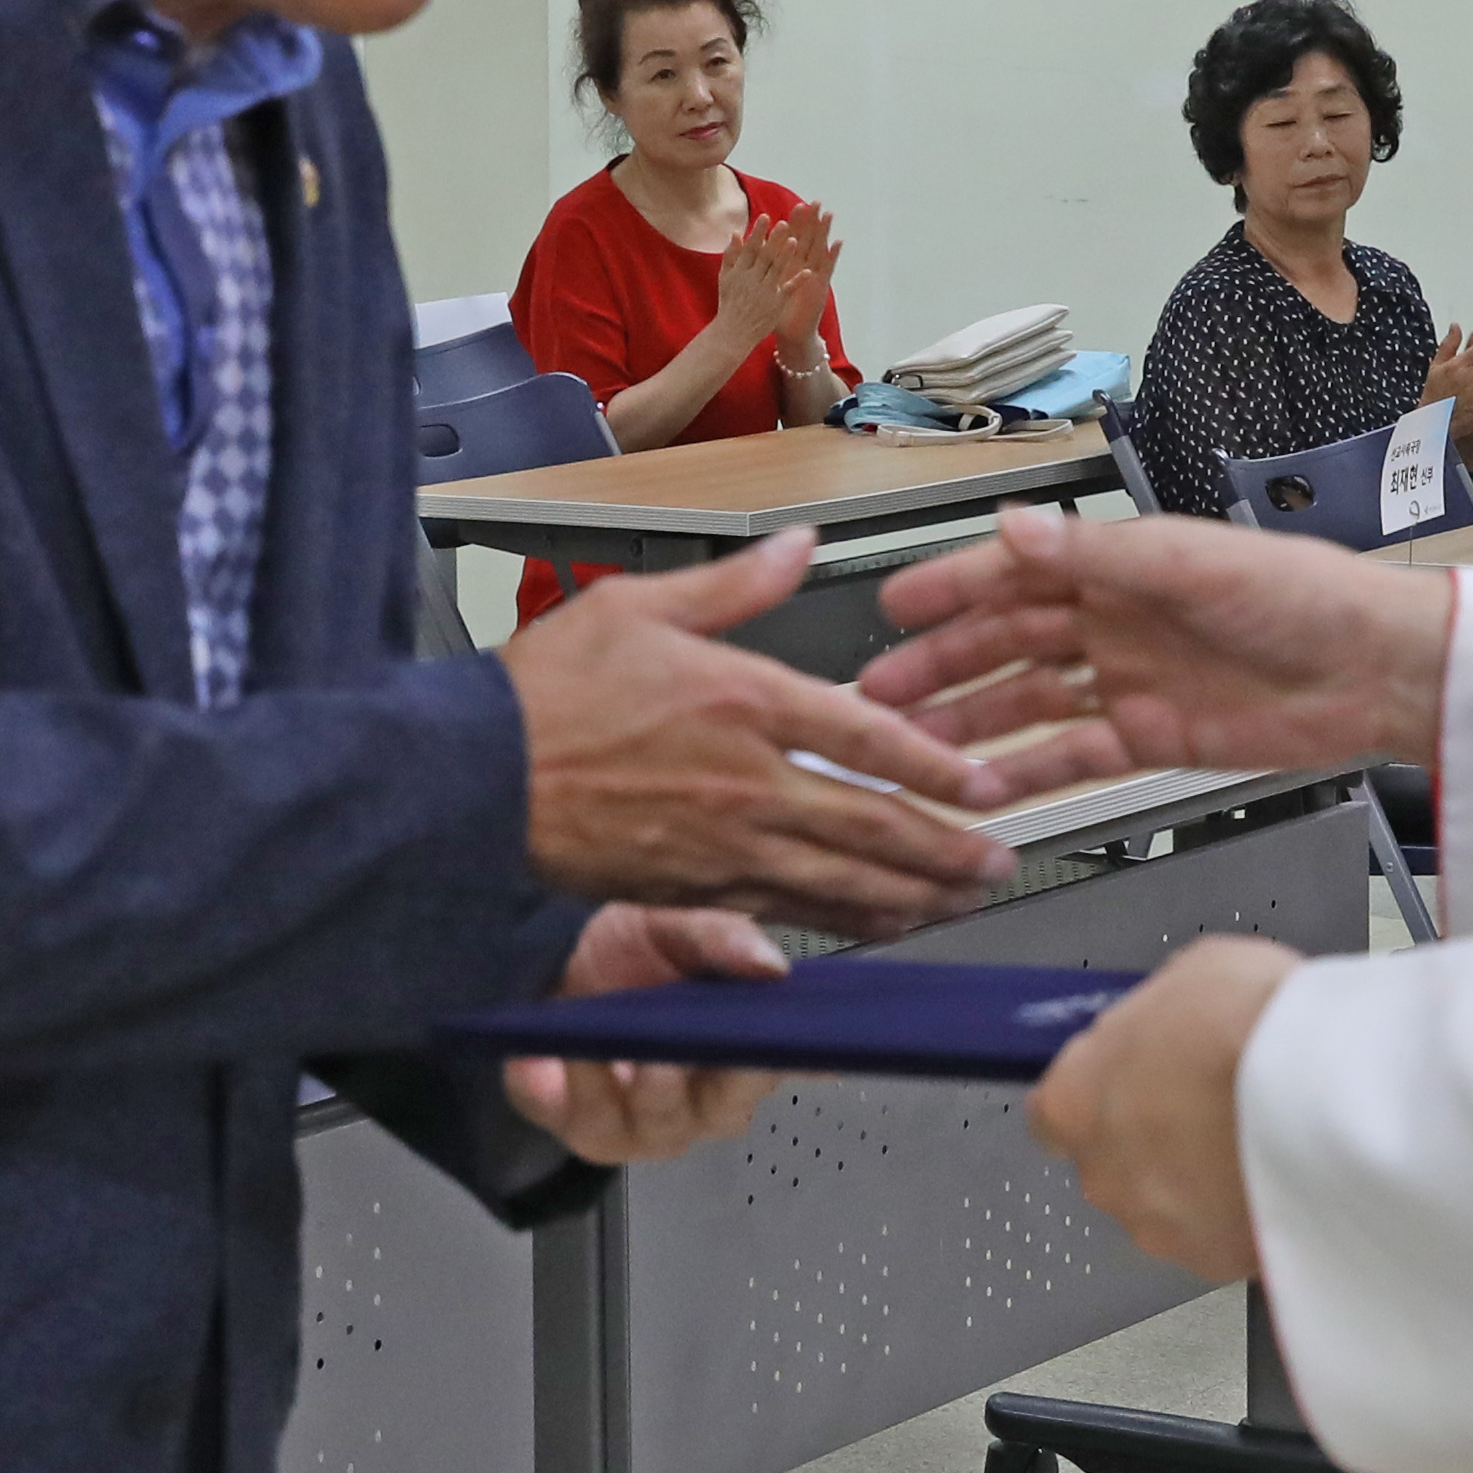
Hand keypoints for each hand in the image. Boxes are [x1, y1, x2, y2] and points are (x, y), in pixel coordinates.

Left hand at [502, 899, 792, 1165]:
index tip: (807, 1043)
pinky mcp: (586, 1130)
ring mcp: (643, 1126)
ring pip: (662, 1122)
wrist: (543, 968)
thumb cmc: (621, 956)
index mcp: (736, 1056)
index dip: (804, 1061)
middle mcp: (698, 1103)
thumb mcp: (674, 928)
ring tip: (653, 1055)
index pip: (784, 1067)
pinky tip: (584, 1051)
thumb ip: (720, 940)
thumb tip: (771, 966)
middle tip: (727, 1049)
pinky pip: (593, 1116)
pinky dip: (590, 1081)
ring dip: (658, 1087)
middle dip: (729, 1081)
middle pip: (728, 1107)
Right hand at [504, 532, 1013, 938]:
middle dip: (945, 849)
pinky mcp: (691, 890)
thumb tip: (800, 546)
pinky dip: (842, 922)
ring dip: (910, 895)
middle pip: (872, 826)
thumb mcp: (638, 606)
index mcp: (743, 701)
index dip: (935, 767)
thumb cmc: (543, 694)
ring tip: (959, 901)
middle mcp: (747, 783)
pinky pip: (787, 913)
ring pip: (841, 882)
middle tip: (998, 861)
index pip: (866, 739)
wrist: (473, 780)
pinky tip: (875, 925)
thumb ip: (736, 585)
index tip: (982, 784)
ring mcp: (722, 847)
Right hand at [712, 204, 836, 354]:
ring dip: (785, 256)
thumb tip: (735, 233)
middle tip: (785, 223)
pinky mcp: (775, 304)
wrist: (733, 332)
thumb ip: (731, 255)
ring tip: (795, 241)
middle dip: (774, 240)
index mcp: (739, 272)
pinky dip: (798, 281)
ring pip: (776, 271)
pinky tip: (809, 271)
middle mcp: (751, 280)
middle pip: (765, 256)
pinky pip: (788, 291)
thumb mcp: (726, 277)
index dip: (758, 233)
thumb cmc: (730, 302)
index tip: (766, 217)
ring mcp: (764, 293)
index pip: (750, 249)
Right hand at [865, 505, 1451, 790]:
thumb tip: (1016, 527)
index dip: (951, 589)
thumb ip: (1096, 552)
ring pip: (1028, 703)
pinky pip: (1074, 757)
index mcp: (1120, 563)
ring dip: (969, 725)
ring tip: (911, 750)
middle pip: (1006, 642)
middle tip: (877, 694)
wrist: (1378, 670)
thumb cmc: (1307, 595)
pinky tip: (985, 790)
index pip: (1014, 572)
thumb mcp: (1191, 563)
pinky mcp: (1153, 738)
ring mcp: (1130, 680)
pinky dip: (1029, 773)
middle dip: (940, 667)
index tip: (892, 607)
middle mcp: (1116, 618)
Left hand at [1032, 934, 1302, 1280]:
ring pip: (1169, 1205)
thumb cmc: (1252, 1027)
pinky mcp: (1220, 1262)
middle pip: (1115, 1163)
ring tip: (1259, 1138)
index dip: (1097, 1095)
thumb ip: (1158, 1014)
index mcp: (1076, 1102)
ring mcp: (1161, 1228)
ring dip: (1201, 1180)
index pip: (1051, 1115)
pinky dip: (1247, 1210)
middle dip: (1156, 1139)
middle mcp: (1105, 1175)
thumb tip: (1166, 1022)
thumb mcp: (1193, 971)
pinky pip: (1225, 1235)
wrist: (1330, 1094)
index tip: (1133, 1081)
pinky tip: (1284, 1173)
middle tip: (1212, 1103)